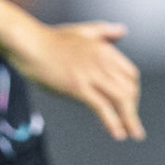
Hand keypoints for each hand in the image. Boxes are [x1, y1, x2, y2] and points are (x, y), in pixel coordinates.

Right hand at [12, 21, 144, 140]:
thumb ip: (105, 32)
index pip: (131, 75)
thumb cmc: (52, 40)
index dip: (133, 92)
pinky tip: (117, 133)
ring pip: (121, 99)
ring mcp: (91, 74)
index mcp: (105, 50)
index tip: (130, 105)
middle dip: (133, 109)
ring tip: (133, 134)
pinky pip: (102, 107)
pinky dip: (112, 122)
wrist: (31, 45)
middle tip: (132, 125)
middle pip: (129, 89)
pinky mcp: (78, 86)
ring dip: (130, 120)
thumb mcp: (83, 31)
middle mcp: (103, 62)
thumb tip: (122, 31)